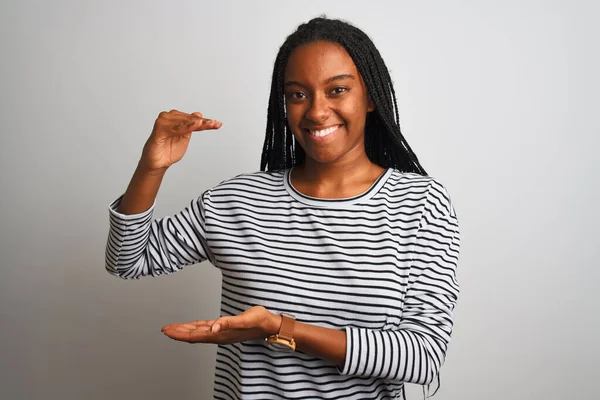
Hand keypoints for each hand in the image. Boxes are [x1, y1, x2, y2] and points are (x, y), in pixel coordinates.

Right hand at [140, 110, 221, 172]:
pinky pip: (176, 127)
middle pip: (190, 119)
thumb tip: (198, 114)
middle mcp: (168, 117)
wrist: (158, 163)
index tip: (218, 124)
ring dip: (196, 123)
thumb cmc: (168, 151)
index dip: (206, 121)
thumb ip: (191, 127)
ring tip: (208, 124)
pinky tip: (196, 126)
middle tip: (215, 124)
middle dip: (203, 122)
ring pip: (184, 122)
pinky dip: (186, 126)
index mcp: (175, 119)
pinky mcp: (159, 129)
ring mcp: (163, 122)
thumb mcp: (185, 138)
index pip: (193, 119)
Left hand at [161, 306, 279, 344]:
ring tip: (173, 328)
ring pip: (198, 332)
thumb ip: (228, 323)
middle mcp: (218, 335)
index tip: (167, 331)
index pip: (195, 335)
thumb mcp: (245, 319)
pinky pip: (206, 328)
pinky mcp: (225, 328)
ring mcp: (221, 333)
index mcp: (220, 335)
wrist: (269, 325)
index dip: (180, 334)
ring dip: (185, 330)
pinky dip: (196, 327)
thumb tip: (214, 328)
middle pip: (193, 335)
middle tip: (164, 329)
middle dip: (178, 332)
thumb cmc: (259, 321)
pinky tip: (192, 325)